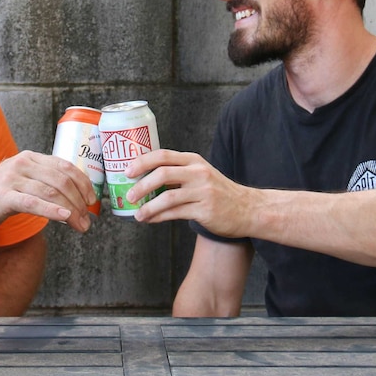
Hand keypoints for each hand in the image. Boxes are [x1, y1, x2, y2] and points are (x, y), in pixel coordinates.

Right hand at [0, 150, 96, 232]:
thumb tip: (70, 199)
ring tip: (80, 225)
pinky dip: (52, 210)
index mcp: (30, 158)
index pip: (64, 166)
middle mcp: (23, 164)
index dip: (83, 183)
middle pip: (62, 180)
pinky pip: (33, 202)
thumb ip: (41, 182)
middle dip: (79, 201)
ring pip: (51, 192)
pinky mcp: (4, 196)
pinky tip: (64, 217)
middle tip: (87, 220)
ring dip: (71, 210)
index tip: (92, 199)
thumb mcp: (19, 179)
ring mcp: (13, 179)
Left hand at [124, 149, 250, 236]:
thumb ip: (177, 174)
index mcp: (193, 160)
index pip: (163, 155)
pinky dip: (159, 217)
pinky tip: (150, 219)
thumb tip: (144, 181)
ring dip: (148, 206)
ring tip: (138, 214)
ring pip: (167, 197)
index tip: (127, 171)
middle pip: (162, 173)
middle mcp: (198, 172)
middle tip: (129, 195)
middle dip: (141, 185)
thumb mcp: (200, 174)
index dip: (142, 162)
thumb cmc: (218, 192)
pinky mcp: (205, 210)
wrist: (248, 209)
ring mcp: (202, 191)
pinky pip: (175, 213)